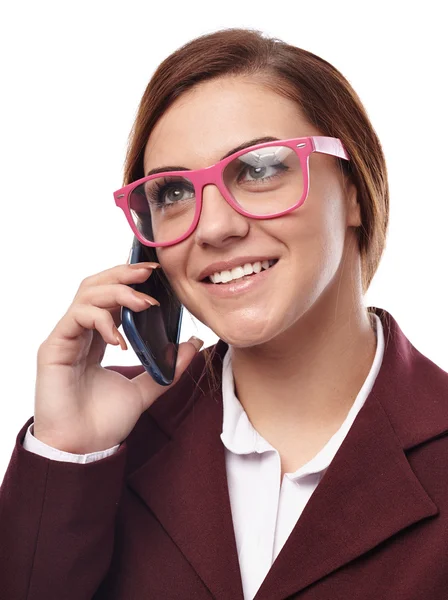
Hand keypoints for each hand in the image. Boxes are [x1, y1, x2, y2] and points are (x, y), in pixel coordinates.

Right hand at [33, 262, 202, 452]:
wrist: (82, 450)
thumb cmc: (104, 421)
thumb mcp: (146, 389)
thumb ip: (168, 368)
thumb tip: (193, 344)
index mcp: (99, 338)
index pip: (111, 296)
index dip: (131, 281)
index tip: (157, 276)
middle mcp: (81, 332)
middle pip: (96, 286)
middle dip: (123, 274)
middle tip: (150, 273)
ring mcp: (66, 338)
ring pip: (86, 295)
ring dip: (117, 292)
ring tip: (144, 304)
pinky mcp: (54, 348)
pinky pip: (76, 318)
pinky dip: (101, 320)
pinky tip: (120, 339)